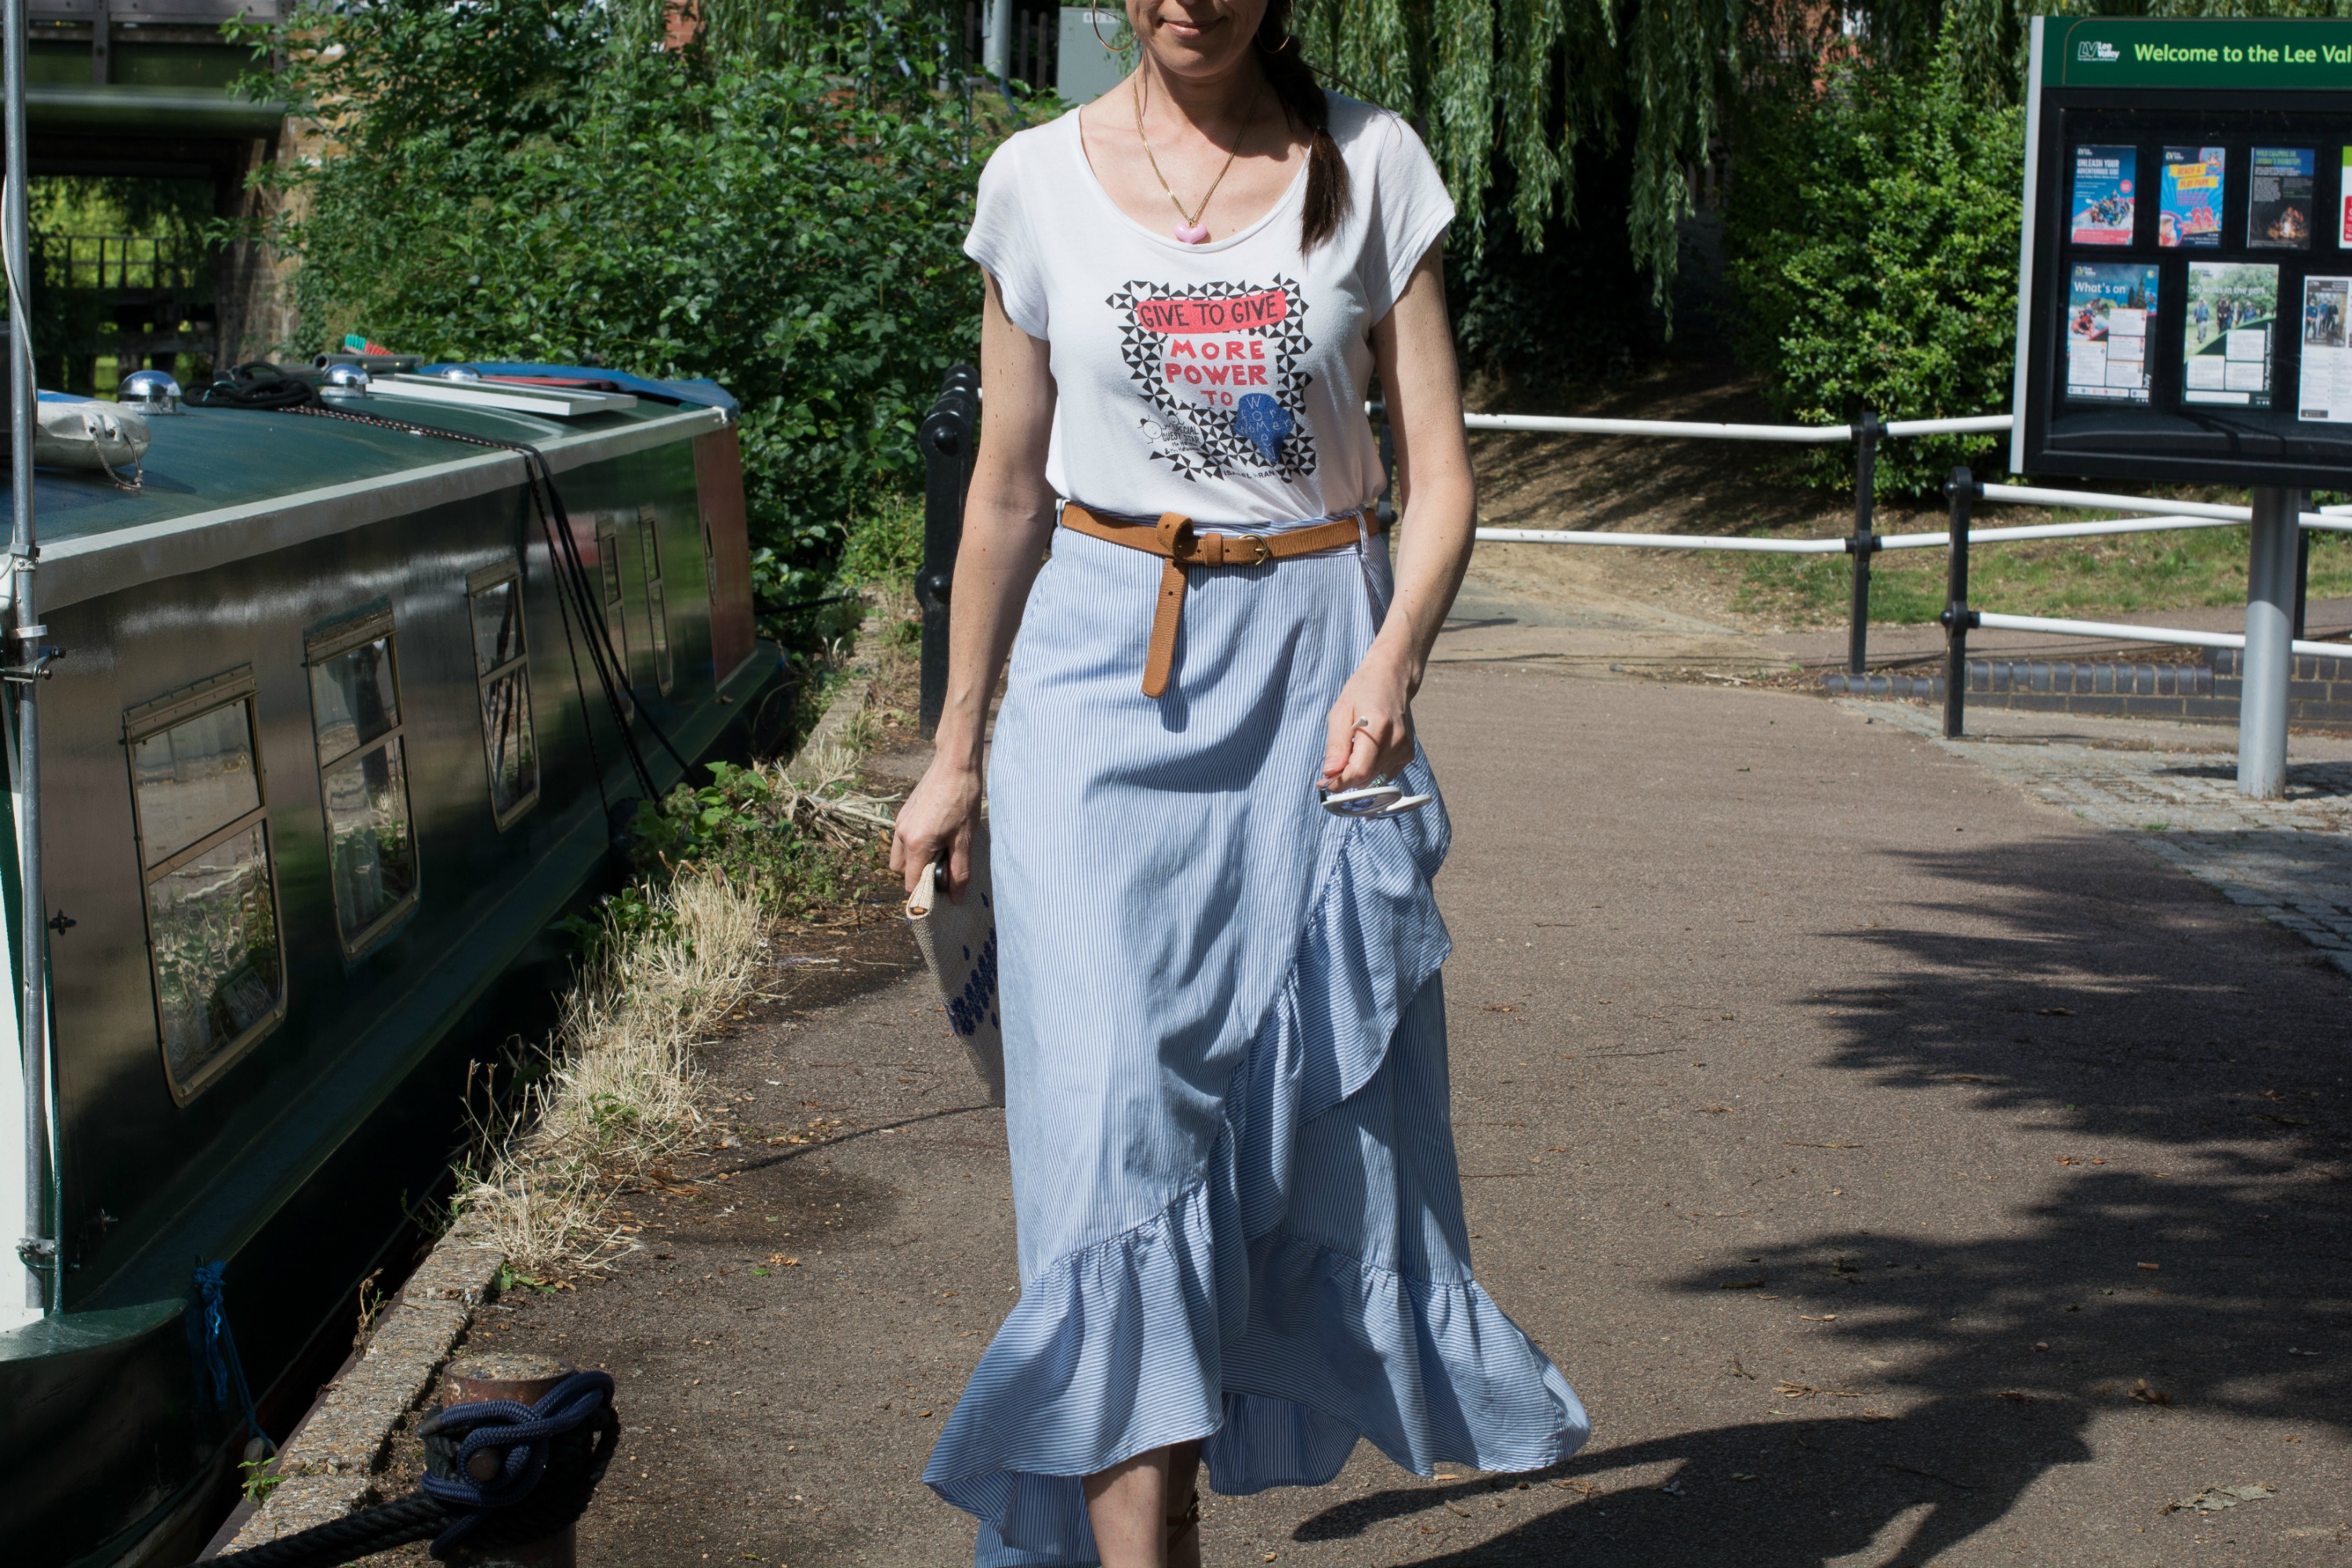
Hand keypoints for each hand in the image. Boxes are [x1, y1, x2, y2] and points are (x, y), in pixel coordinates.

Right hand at [890, 755, 982, 897]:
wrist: (954, 764)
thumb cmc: (962, 800)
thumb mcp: (964, 840)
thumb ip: (958, 871)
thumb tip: (956, 898)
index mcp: (915, 844)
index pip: (910, 883)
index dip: (925, 892)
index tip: (942, 890)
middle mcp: (901, 834)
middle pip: (900, 871)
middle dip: (917, 875)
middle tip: (943, 868)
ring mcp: (900, 822)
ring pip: (900, 855)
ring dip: (915, 860)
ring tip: (940, 850)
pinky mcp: (904, 813)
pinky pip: (903, 839)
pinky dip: (915, 845)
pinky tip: (936, 834)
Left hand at [1321, 652, 1415, 789]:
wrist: (1391, 678)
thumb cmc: (1362, 692)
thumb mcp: (1340, 713)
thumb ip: (1336, 746)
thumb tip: (1329, 773)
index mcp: (1377, 727)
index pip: (1359, 771)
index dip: (1340, 782)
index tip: (1324, 782)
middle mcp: (1395, 740)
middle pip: (1366, 777)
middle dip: (1347, 776)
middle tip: (1337, 759)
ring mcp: (1405, 748)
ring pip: (1374, 778)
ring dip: (1359, 770)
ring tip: (1356, 746)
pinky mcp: (1408, 753)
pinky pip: (1384, 773)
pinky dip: (1372, 767)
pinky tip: (1369, 748)